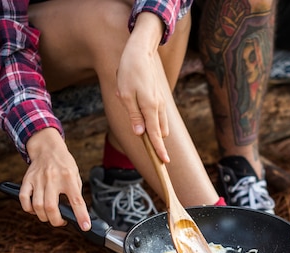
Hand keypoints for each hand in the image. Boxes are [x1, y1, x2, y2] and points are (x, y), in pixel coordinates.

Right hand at [20, 128, 90, 230]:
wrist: (47, 147)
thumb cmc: (64, 163)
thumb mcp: (75, 175)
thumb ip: (75, 192)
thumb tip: (77, 212)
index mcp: (68, 178)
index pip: (77, 201)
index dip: (81, 216)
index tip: (85, 226)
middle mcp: (53, 179)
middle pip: (51, 207)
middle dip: (56, 221)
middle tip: (61, 221)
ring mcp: (38, 180)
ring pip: (37, 206)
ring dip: (44, 217)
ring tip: (49, 216)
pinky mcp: (27, 180)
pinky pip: (24, 199)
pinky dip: (29, 209)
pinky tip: (35, 209)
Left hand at [116, 12, 169, 162]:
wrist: (140, 52)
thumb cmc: (129, 73)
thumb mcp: (125, 95)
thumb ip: (134, 116)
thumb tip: (140, 133)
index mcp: (150, 108)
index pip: (155, 135)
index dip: (159, 150)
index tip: (164, 163)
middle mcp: (158, 107)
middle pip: (159, 133)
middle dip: (155, 142)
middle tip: (148, 146)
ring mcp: (160, 103)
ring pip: (159, 125)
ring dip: (150, 129)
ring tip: (132, 108)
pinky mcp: (159, 99)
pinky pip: (156, 116)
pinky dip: (149, 119)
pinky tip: (133, 100)